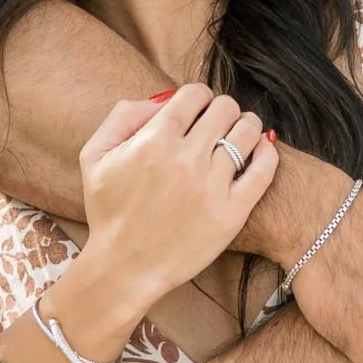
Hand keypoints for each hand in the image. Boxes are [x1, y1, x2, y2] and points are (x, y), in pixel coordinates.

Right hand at [78, 84, 278, 315]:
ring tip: (240, 135)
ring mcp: (212, 186)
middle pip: (225, 109)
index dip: (199, 97)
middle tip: (218, 124)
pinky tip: (259, 152)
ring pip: (248, 132)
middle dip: (222, 110)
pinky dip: (267, 152)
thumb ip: (123, 117)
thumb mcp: (95, 156)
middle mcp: (186, 158)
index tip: (198, 109)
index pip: (196, 94)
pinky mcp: (232, 212)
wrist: (124, 268)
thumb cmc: (108, 212)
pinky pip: (264, 169)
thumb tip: (162, 100)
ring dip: (246, 126)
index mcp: (154, 139)